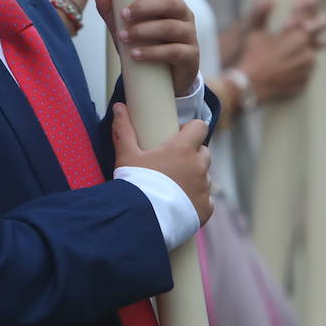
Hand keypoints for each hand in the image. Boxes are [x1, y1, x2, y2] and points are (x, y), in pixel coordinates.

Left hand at [94, 0, 199, 95]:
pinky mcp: (190, 57)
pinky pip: (174, 51)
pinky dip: (152, 52)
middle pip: (171, 2)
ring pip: (171, 27)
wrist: (162, 78)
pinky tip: (135, 54)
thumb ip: (112, 10)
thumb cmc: (145, 44)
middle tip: (124, 14)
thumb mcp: (126, 26)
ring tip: (124, 37)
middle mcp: (183, 15)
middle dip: (145, 6)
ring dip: (144, 30)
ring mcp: (189, 36)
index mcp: (171, 1)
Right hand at [111, 102, 212, 224]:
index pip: (200, 127)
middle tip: (172, 163)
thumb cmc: (135, 184)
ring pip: (204, 176)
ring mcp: (204, 188)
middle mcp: (199, 166)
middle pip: (203, 152)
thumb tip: (118, 106)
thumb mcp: (126, 155)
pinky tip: (180, 204)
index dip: (190, 129)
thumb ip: (124, 129)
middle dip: (192, 155)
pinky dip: (196, 200)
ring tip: (174, 187)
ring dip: (194, 177)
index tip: (177, 136)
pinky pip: (206, 199)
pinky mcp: (205, 208)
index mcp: (183, 149)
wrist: (141, 219)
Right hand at [234, 0, 325, 103]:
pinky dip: (299, 70)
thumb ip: (262, 13)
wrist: (249, 86)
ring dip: (305, 52)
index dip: (310, 7)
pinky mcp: (303, 85)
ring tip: (294, 50)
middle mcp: (307, 54)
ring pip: (310, 57)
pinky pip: (305, 74)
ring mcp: (306, 71)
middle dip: (316, 29)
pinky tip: (287, 68)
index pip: (307, 20)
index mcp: (298, 38)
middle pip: (316, 39)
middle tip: (316, 25)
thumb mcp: (255, 32)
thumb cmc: (252, 56)